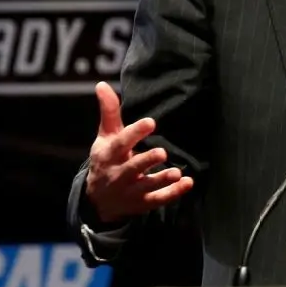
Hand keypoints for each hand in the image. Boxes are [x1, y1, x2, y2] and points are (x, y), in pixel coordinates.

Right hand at [84, 81, 192, 224]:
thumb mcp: (105, 136)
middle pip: (133, 168)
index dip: (135, 133)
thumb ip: (109, 112)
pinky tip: (187, 182)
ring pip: (147, 186)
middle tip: (162, 152)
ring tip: (177, 172)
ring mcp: (131, 190)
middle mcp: (119, 173)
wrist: (97, 201)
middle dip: (147, 161)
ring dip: (162, 179)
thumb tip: (102, 84)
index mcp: (110, 154)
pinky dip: (173, 193)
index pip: (121, 143)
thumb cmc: (106, 159)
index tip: (151, 122)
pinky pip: (158, 200)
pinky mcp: (142, 203)